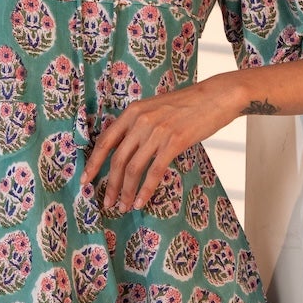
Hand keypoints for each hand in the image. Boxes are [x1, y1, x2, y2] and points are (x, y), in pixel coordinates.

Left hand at [80, 79, 238, 212]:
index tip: (86, 180)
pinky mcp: (174, 142)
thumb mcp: (156, 108)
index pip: (106, 141)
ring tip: (124, 206)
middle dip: (110, 184)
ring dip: (126, 191)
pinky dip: (145, 190)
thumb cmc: (188, 104)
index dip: (94, 163)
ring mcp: (157, 131)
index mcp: (133, 111)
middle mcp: (141, 120)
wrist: (216, 96)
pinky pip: (154, 172)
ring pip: (134, 168)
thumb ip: (139, 124)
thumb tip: (126, 150)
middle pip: (118, 159)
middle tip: (107, 202)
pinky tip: (142, 201)